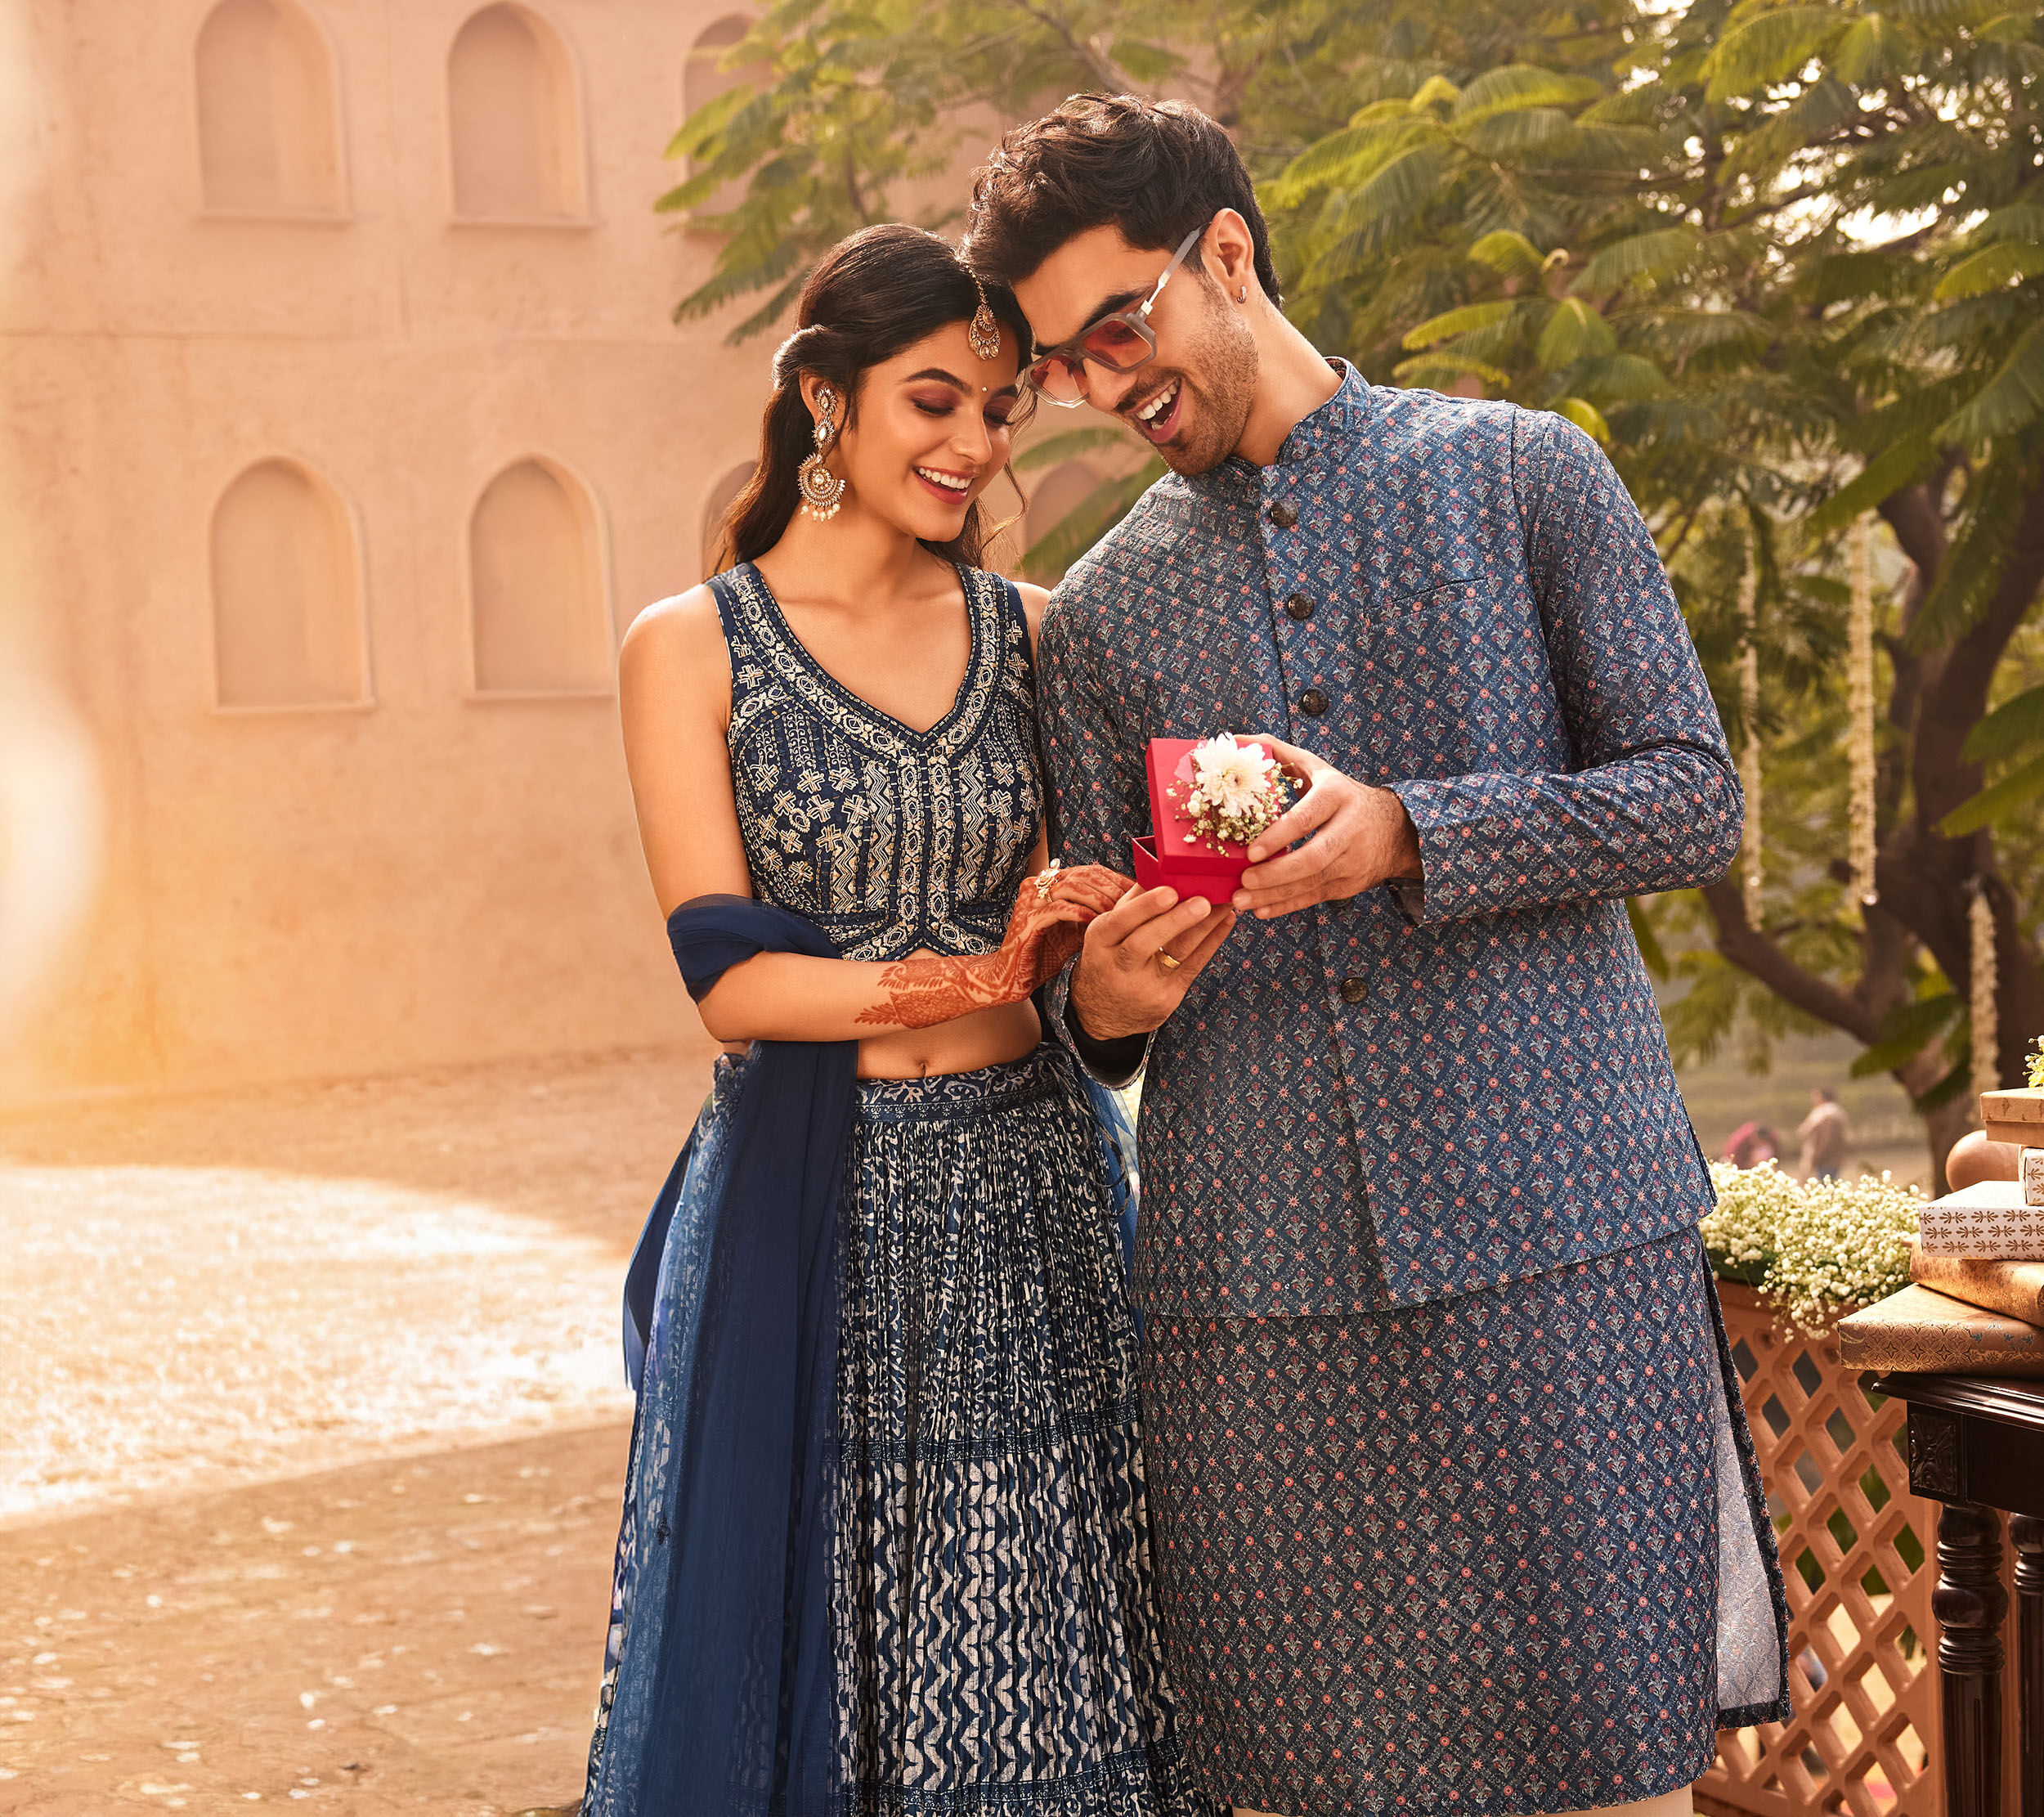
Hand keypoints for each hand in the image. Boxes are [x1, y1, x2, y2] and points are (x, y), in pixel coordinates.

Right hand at [852, 862, 1128, 1030]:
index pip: (1091, 871)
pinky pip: (1058, 909)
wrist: (1009, 977)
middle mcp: (1038, 885)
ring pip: (1073, 887)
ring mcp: (1031, 900)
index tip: (1142, 894)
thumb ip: (1096, 914)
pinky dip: (1080, 914)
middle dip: (1113, 888)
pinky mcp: (1026, 919)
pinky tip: (1098, 923)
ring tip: (1120, 913)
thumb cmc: (1044, 954)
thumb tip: (1135, 907)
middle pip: (1085, 874)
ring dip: (1100, 899)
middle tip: (1137, 903)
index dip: (1118, 880)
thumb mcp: (1075, 930)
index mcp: (1050, 884)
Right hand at [1068, 884, 1236, 1042]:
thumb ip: (1131, 904)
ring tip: (1224, 904)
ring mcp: (1143, 986)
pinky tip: (1225, 922)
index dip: (1145, 907)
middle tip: (1204, 901)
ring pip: (1177, 953)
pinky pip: (1193, 967)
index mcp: (1099, 942)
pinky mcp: (1167, 998)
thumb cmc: (1109, 961)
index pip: (1119, 922)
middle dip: (1176, 920)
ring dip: (1205, 926)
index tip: (1170, 891)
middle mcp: (1117, 966)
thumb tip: (1158, 870)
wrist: (1104, 1016)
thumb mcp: (1106, 935)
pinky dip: (1212, 942)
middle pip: (1145, 942)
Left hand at [1232, 736, 1420, 918]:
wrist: (1394, 828)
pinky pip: (1316, 897)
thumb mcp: (1317, 768)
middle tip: (1244, 880)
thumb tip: (1235, 739)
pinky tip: (1262, 909)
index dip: (1280, 836)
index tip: (1251, 851)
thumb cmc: (1342, 794)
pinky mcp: (1349, 883)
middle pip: (1313, 857)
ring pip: (1313, 882)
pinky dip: (1287, 905)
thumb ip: (1277, 753)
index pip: (1307, 818)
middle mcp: (1349, 829)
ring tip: (1242, 899)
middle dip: (1276, 873)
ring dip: (1275, 894)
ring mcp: (1352, 860)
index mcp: (1337, 796)